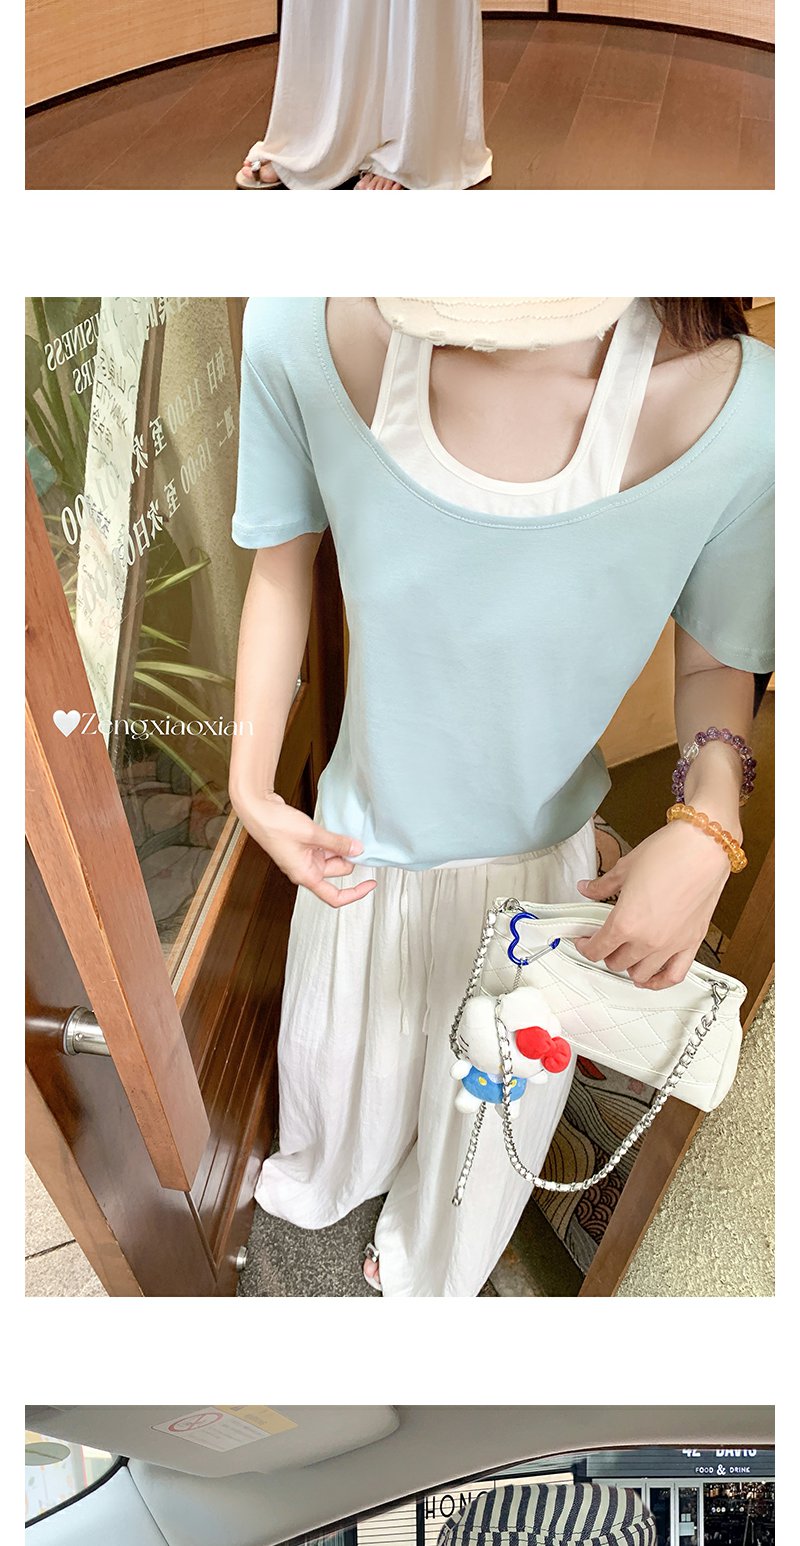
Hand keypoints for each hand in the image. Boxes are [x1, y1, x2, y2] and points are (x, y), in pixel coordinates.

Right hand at [233, 790, 376, 908]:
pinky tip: (334, 829)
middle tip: (356, 841)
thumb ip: (337, 844)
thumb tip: (357, 850)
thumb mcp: (312, 834)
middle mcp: (304, 870)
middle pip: (336, 872)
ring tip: (342, 832)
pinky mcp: (302, 846)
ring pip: (331, 858)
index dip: (355, 893)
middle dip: (348, 858)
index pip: (335, 896)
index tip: (370, 884)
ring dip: (339, 847)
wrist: (257, 810)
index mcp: (305, 875)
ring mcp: (303, 858)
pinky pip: (323, 848)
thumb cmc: (275, 825)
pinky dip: (331, 841)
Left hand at [573, 820, 731, 988]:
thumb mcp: (625, 868)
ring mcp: (671, 945)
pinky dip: (659, 982)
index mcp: (625, 922)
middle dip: (606, 953)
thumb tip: (587, 889)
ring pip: (641, 974)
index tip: (583, 940)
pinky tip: (651, 978)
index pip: (597, 949)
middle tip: (605, 940)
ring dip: (629, 967)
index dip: (585, 946)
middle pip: (616, 963)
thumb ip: (603, 885)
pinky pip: (674, 976)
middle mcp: (647, 940)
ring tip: (626, 954)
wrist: (704, 847)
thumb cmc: (668, 853)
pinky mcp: (691, 943)